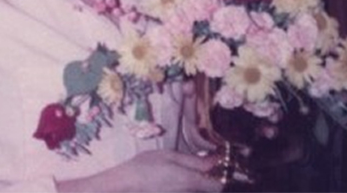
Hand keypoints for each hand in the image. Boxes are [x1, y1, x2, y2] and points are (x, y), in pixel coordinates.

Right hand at [58, 149, 222, 192]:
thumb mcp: (170, 156)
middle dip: (209, 177)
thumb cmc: (144, 167)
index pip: (219, 185)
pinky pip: (184, 191)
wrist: (123, 186)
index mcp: (191, 181)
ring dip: (197, 181)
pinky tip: (171, 178)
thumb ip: (194, 161)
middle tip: (203, 162)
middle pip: (208, 188)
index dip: (223, 175)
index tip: (220, 163)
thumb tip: (215, 161)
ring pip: (196, 189)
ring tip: (182, 169)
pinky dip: (184, 185)